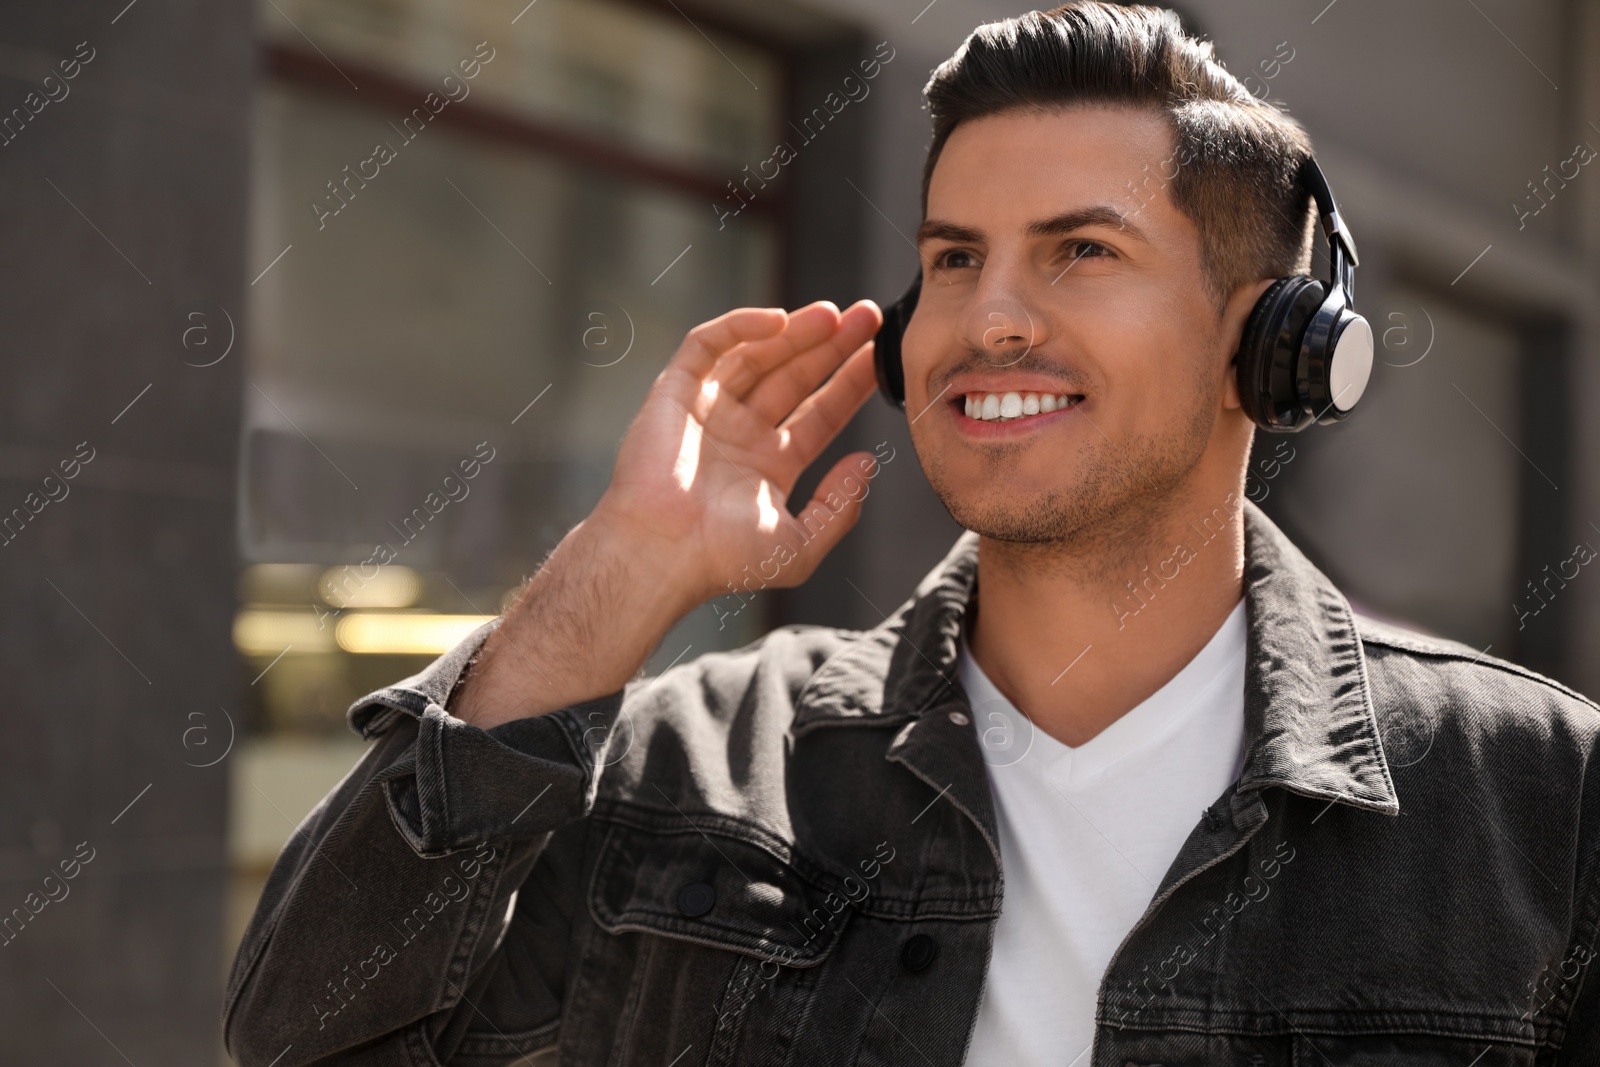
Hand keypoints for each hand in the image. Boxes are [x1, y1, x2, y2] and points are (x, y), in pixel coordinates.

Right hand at [452, 299, 883, 727]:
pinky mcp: (674, 391)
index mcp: (769, 466)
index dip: (850, 385)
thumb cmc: (723, 560)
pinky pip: (708, 345)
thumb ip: (840, 507)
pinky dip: (740, 326)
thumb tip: (868, 463)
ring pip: (758, 355)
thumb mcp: (800, 545)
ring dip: (796, 332)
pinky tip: (778, 321)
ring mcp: (708, 410)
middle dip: (831, 346)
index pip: (820, 415)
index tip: (880, 357)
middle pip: (794, 376)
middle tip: (868, 316)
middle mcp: (740, 434)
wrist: (661, 552)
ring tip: (834, 315)